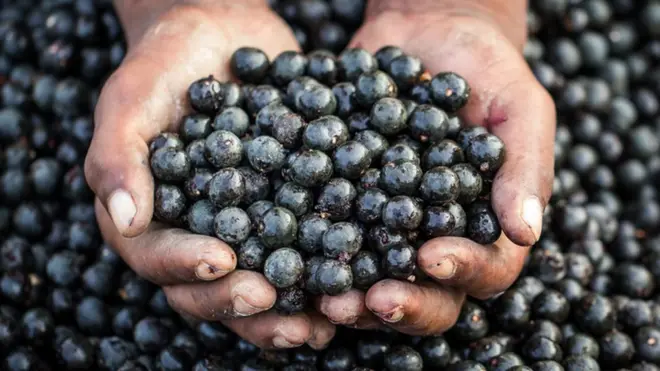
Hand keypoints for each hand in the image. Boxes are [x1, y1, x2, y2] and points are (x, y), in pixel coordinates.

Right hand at [84, 1, 333, 349]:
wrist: (224, 33)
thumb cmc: (167, 61)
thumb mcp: (132, 96)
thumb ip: (118, 155)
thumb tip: (123, 220)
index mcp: (148, 218)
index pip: (157, 257)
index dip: (187, 266)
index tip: (222, 261)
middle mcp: (193, 234)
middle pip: (208, 289)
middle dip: (240, 304)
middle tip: (275, 305)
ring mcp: (241, 230)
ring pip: (258, 285)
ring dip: (286, 311)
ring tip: (320, 323)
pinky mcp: (283, 214)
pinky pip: (300, 252)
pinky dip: (323, 271)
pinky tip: (352, 282)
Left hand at [318, 1, 555, 334]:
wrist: (427, 34)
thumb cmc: (486, 71)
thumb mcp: (519, 109)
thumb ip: (525, 168)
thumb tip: (526, 233)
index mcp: (486, 228)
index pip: (486, 270)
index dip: (461, 272)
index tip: (429, 257)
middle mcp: (437, 239)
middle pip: (429, 297)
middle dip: (402, 305)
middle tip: (371, 301)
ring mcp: (389, 229)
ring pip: (375, 282)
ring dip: (352, 296)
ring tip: (325, 296)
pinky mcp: (349, 207)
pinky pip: (331, 238)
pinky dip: (312, 254)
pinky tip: (290, 255)